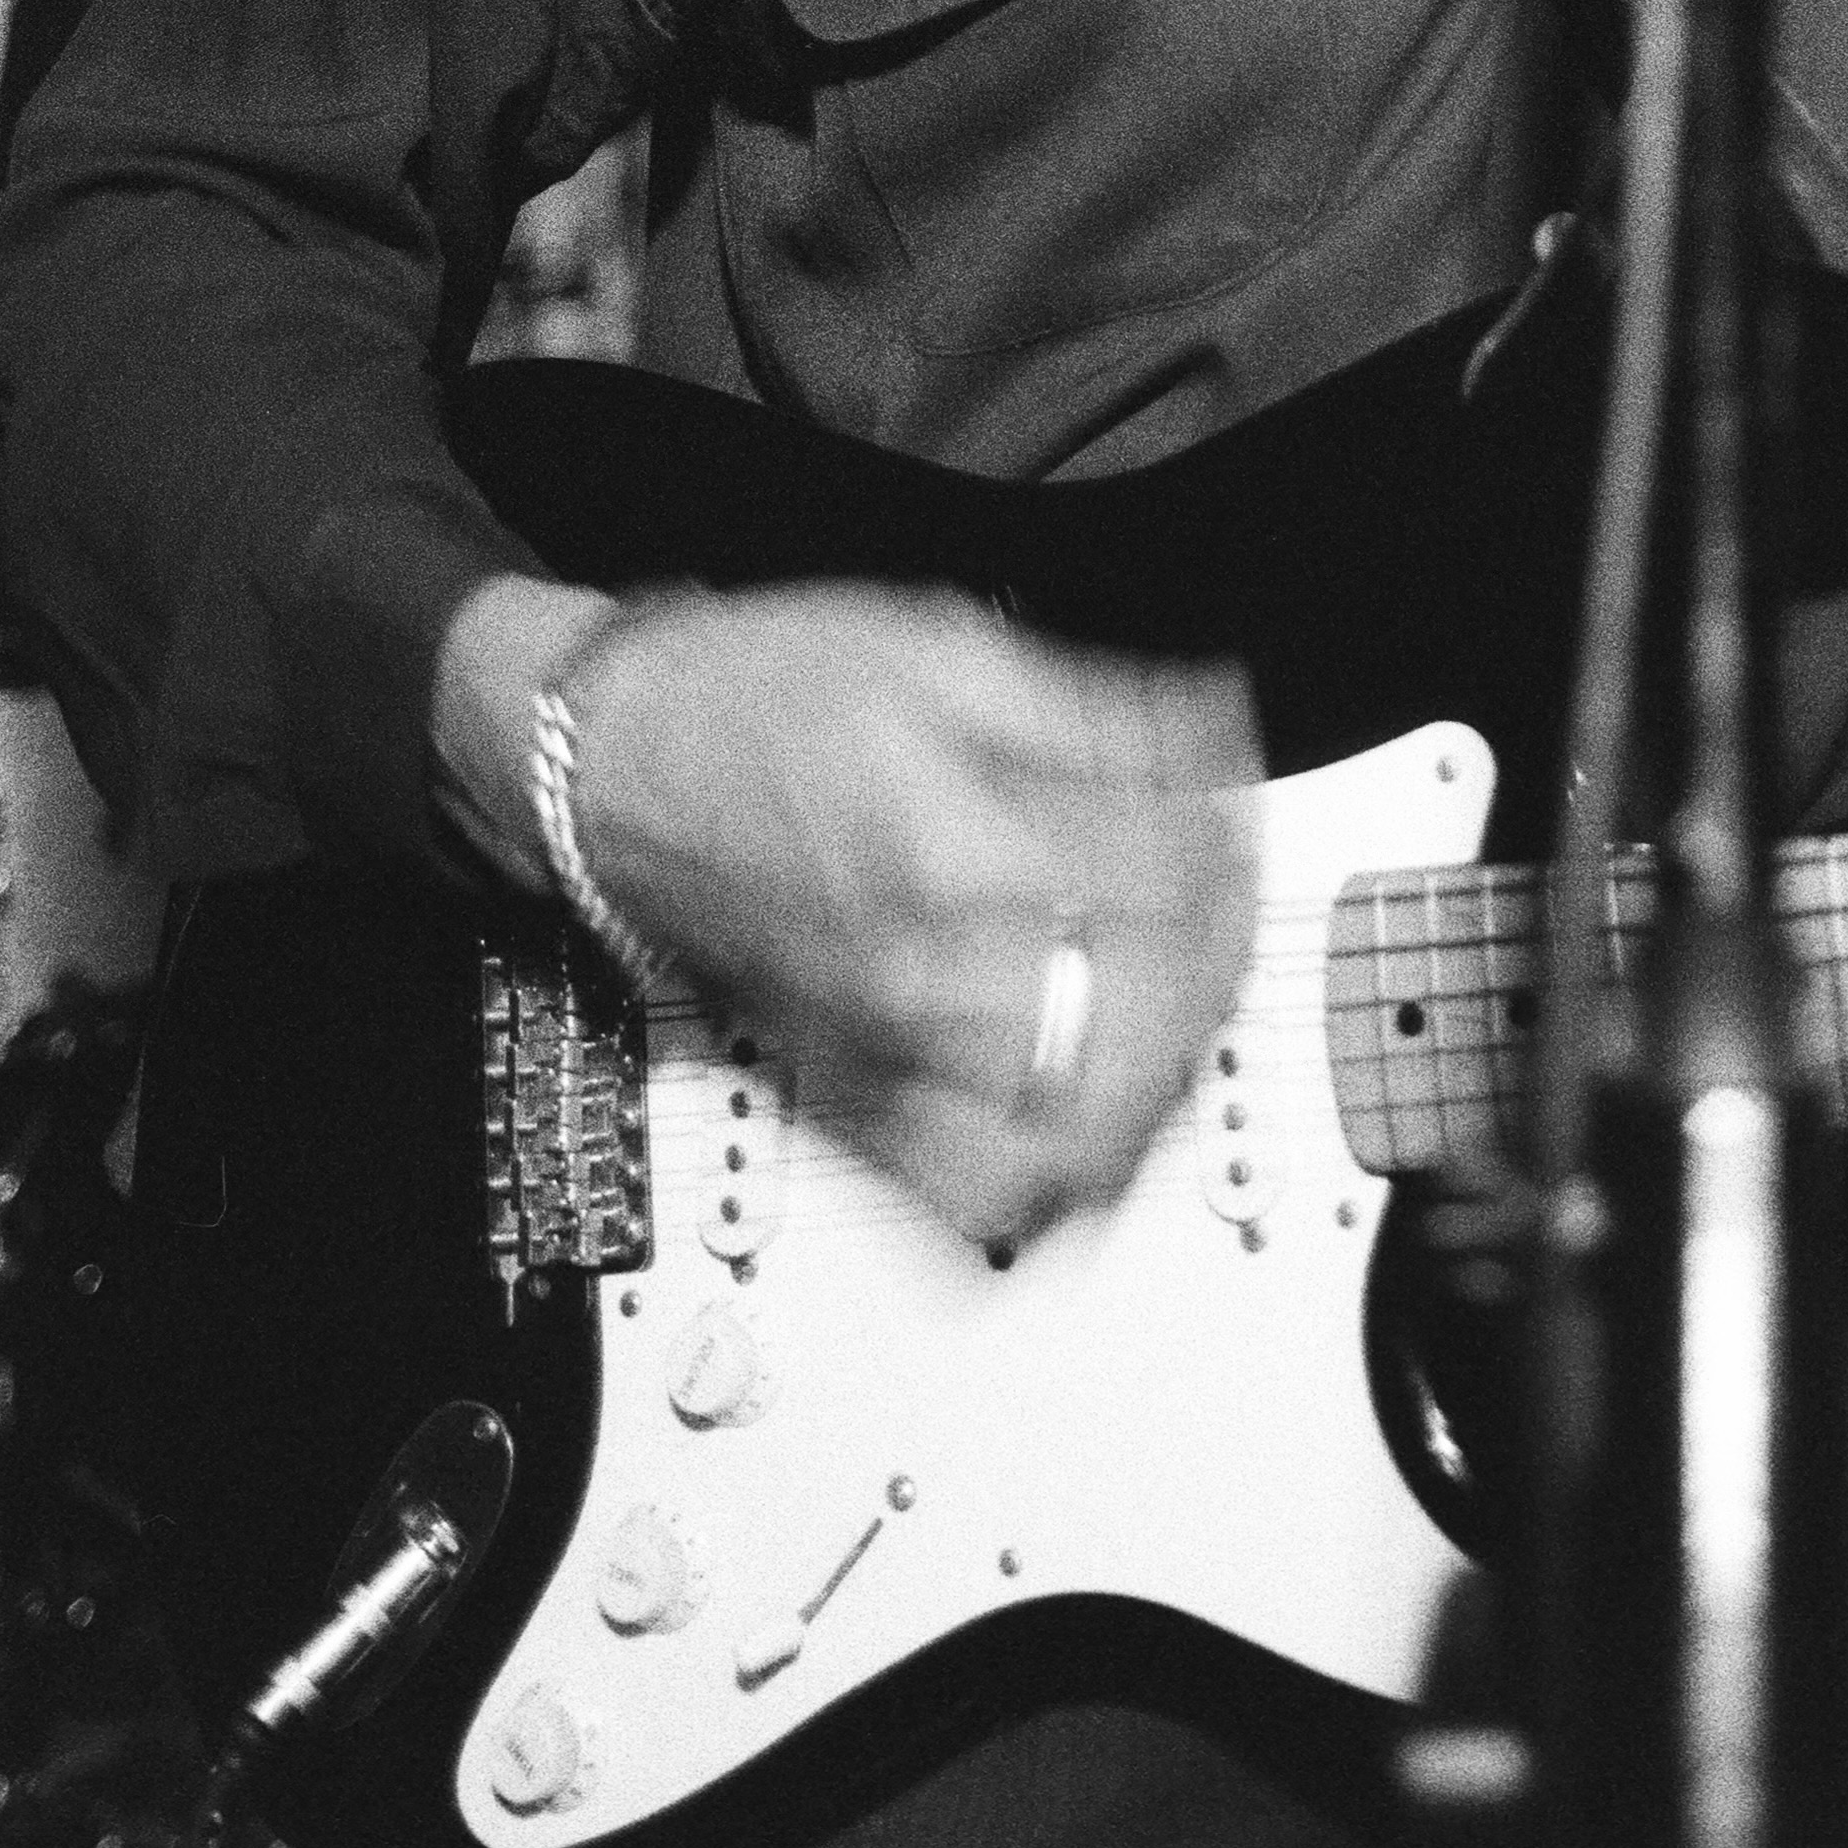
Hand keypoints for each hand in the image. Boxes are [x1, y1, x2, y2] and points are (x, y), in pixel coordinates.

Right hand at [562, 585, 1262, 1253]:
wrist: (608, 765)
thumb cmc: (751, 697)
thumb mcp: (944, 647)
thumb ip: (1096, 707)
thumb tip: (1215, 727)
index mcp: (963, 854)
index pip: (1169, 892)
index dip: (1235, 849)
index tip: (1238, 817)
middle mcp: (930, 978)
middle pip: (1147, 1034)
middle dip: (1220, 973)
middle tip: (1231, 917)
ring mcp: (889, 1056)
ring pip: (1079, 1149)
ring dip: (1162, 1088)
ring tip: (1180, 1020)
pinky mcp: (852, 1100)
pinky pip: (978, 1201)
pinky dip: (1062, 1183)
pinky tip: (1098, 1119)